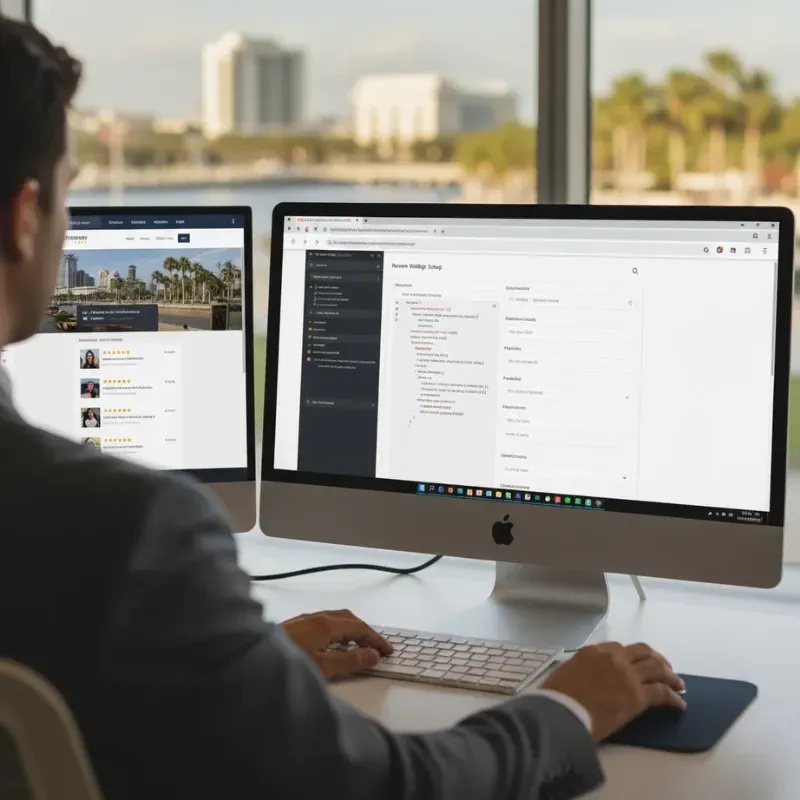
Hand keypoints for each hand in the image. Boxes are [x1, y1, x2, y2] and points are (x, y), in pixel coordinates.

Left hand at [281, 609, 392, 680]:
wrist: (247, 663)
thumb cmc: (284, 664)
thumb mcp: (323, 668)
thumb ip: (350, 662)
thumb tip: (373, 655)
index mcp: (324, 624)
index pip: (359, 627)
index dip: (376, 639)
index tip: (388, 651)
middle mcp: (313, 617)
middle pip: (347, 618)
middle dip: (364, 631)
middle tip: (377, 647)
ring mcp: (301, 621)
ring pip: (333, 619)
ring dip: (349, 630)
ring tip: (358, 646)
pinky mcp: (291, 628)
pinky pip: (321, 624)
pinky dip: (335, 632)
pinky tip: (330, 645)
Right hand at [541, 642, 685, 740]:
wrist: (561, 711)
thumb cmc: (557, 697)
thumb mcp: (566, 673)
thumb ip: (582, 670)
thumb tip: (586, 678)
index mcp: (594, 651)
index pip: (620, 648)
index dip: (634, 655)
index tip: (638, 663)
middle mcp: (614, 657)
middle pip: (643, 652)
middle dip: (657, 659)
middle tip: (665, 669)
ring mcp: (628, 675)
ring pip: (657, 668)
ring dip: (670, 676)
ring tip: (678, 685)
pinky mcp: (637, 696)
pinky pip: (662, 693)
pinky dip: (673, 698)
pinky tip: (679, 704)